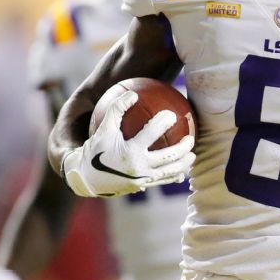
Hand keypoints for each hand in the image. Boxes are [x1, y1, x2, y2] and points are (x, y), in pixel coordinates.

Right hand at [61, 89, 194, 197]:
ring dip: (184, 163)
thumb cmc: (95, 150)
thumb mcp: (103, 128)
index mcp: (130, 151)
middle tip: (191, 137)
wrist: (86, 178)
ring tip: (192, 155)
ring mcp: (142, 179)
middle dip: (183, 146)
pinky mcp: (142, 186)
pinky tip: (181, 172)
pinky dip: (173, 176)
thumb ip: (117, 109)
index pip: (152, 133)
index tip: (171, 114)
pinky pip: (162, 181)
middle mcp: (139, 167)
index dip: (163, 121)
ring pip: (170, 171)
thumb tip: (133, 93)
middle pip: (169, 156)